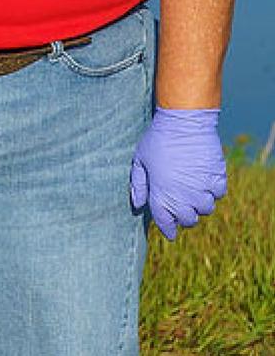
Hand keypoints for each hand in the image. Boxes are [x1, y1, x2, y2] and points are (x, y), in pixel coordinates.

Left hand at [130, 108, 226, 239]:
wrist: (184, 122)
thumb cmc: (157, 140)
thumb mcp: (139, 160)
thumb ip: (138, 184)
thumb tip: (137, 204)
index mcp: (162, 193)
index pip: (166, 222)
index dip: (167, 229)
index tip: (169, 233)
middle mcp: (184, 196)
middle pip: (188, 220)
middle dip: (183, 215)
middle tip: (179, 204)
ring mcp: (202, 189)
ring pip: (205, 209)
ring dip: (199, 203)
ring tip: (191, 189)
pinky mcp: (218, 179)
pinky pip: (218, 194)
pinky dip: (212, 190)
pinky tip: (204, 179)